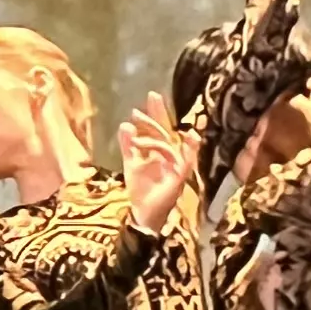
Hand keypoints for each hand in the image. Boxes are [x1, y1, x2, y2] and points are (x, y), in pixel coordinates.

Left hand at [120, 92, 191, 233]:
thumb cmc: (141, 190)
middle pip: (166, 131)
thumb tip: (126, 124)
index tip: (151, 95)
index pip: (158, 128)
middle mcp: (170, 155)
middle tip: (152, 97)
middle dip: (159, 114)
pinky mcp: (180, 176)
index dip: (156, 112)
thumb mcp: (132, 163)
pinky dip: (181, 149)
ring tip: (136, 137)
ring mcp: (176, 165)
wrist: (144, 214)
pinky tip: (180, 139)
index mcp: (159, 151)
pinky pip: (184, 160)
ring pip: (168, 144)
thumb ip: (128, 146)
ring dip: (154, 136)